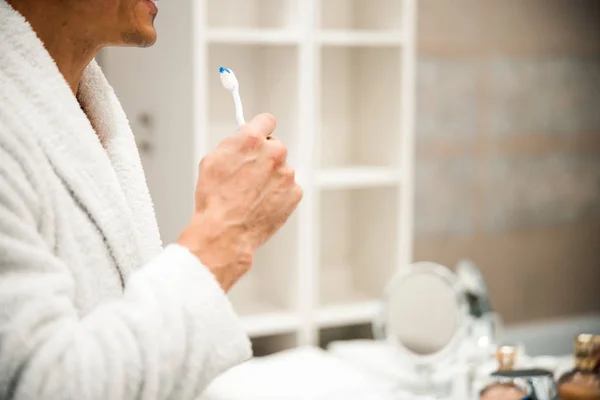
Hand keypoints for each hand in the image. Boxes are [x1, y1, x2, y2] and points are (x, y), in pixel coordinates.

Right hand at [177, 114, 302, 290]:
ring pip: (281, 169)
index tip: (260, 134)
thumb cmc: (215, 200)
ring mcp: (287, 174)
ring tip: (252, 195)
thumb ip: (233, 143)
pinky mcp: (294, 194)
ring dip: (271, 177)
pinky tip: (262, 204)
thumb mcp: (212, 160)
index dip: (261, 129)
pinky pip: (288, 188)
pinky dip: (278, 194)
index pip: (266, 120)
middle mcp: (274, 153)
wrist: (226, 232)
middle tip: (249, 173)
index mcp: (252, 140)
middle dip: (264, 156)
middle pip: (275, 146)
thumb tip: (242, 137)